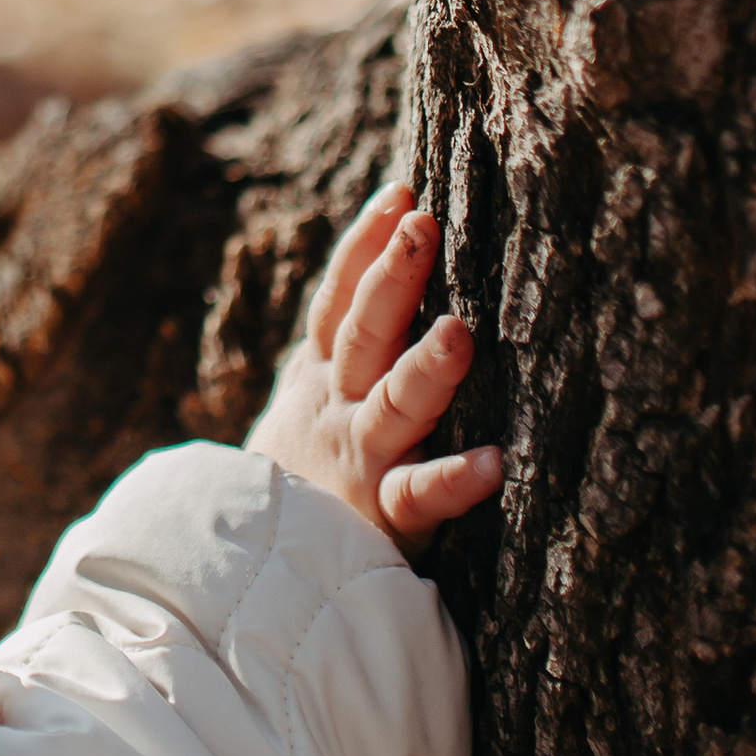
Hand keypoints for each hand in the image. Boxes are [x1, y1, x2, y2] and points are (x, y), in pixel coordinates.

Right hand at [247, 182, 502, 552]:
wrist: (258, 564)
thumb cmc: (311, 466)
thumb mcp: (315, 394)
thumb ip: (347, 341)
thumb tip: (393, 258)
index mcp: (323, 371)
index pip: (341, 295)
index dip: (366, 243)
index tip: (402, 191)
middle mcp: (338, 404)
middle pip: (364, 331)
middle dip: (392, 276)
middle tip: (424, 224)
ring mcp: (359, 457)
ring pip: (393, 405)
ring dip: (425, 369)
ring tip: (458, 333)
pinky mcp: (382, 516)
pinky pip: (420, 496)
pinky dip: (455, 480)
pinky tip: (496, 464)